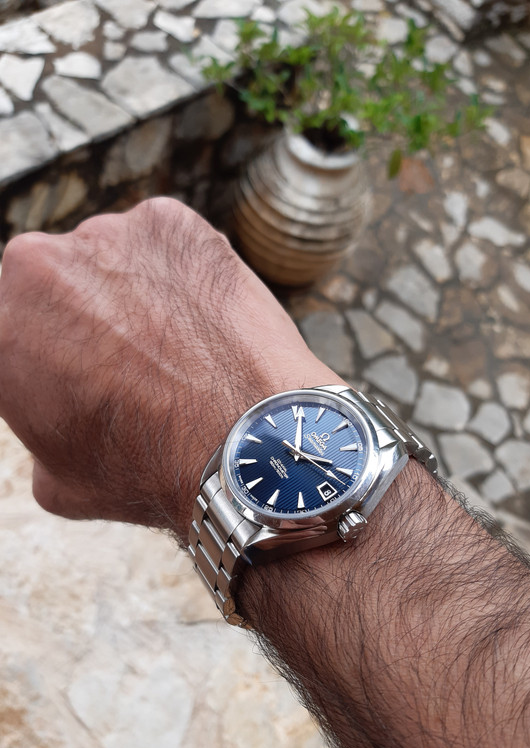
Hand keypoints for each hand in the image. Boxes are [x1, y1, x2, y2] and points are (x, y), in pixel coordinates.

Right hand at [0, 198, 339, 537]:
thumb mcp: (58, 480)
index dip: (49, 349)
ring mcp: (105, 236)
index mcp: (0, 330)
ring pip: (110, 257)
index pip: (17, 327)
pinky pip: (165, 243)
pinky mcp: (168, 221)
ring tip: (176, 340)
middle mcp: (37, 268)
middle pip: (55, 282)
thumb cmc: (150, 470)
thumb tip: (56, 416)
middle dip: (82, 311)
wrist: (240, 442)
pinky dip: (180, 270)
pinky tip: (203, 316)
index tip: (78, 365)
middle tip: (127, 353)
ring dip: (131, 287)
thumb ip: (39, 428)